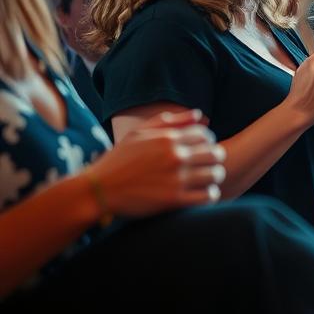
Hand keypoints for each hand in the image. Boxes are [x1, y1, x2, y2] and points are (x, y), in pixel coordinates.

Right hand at [83, 109, 224, 217]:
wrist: (97, 190)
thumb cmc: (118, 160)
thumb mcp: (139, 133)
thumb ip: (170, 121)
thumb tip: (198, 114)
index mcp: (168, 138)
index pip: (206, 134)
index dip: (207, 141)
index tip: (201, 149)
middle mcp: (175, 156)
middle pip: (216, 153)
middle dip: (215, 158)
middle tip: (207, 165)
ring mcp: (176, 178)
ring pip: (216, 174)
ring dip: (214, 177)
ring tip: (206, 180)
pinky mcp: (174, 199)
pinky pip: (208, 196)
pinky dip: (210, 195)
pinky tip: (202, 194)